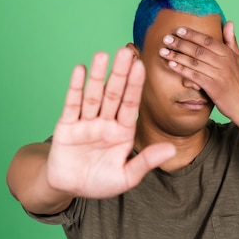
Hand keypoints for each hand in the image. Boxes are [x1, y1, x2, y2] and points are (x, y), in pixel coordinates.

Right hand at [46, 47, 175, 198]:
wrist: (69, 187)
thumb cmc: (100, 182)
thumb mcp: (126, 177)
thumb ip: (146, 162)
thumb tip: (172, 150)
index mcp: (123, 132)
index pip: (130, 104)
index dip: (135, 86)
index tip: (141, 66)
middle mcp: (106, 122)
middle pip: (113, 94)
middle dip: (120, 73)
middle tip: (126, 51)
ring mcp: (86, 122)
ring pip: (93, 95)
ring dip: (98, 75)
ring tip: (103, 54)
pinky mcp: (66, 126)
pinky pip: (72, 104)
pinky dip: (75, 87)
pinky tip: (80, 70)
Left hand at [158, 21, 238, 118]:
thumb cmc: (238, 81)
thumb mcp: (238, 58)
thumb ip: (231, 40)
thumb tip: (229, 22)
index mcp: (228, 54)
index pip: (208, 41)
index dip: (193, 34)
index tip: (179, 30)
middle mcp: (224, 63)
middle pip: (198, 50)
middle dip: (180, 43)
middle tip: (166, 38)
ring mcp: (218, 75)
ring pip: (194, 62)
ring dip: (177, 56)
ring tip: (163, 51)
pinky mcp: (213, 87)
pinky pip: (194, 76)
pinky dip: (182, 70)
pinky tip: (171, 65)